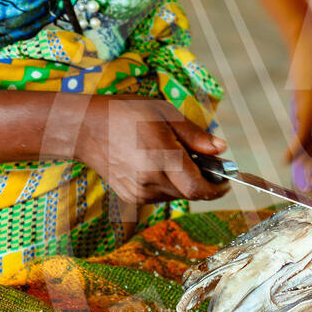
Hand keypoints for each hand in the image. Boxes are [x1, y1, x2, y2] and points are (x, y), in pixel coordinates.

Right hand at [78, 97, 229, 203]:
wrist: (85, 128)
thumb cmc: (126, 114)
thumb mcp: (165, 113)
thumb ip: (195, 135)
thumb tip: (221, 149)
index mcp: (161, 158)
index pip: (198, 189)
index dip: (217, 189)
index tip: (226, 181)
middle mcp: (150, 180)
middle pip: (190, 193)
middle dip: (203, 181)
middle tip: (203, 161)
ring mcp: (139, 192)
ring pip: (176, 196)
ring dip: (184, 182)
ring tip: (173, 157)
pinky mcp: (131, 197)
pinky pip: (160, 196)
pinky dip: (168, 184)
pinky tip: (156, 164)